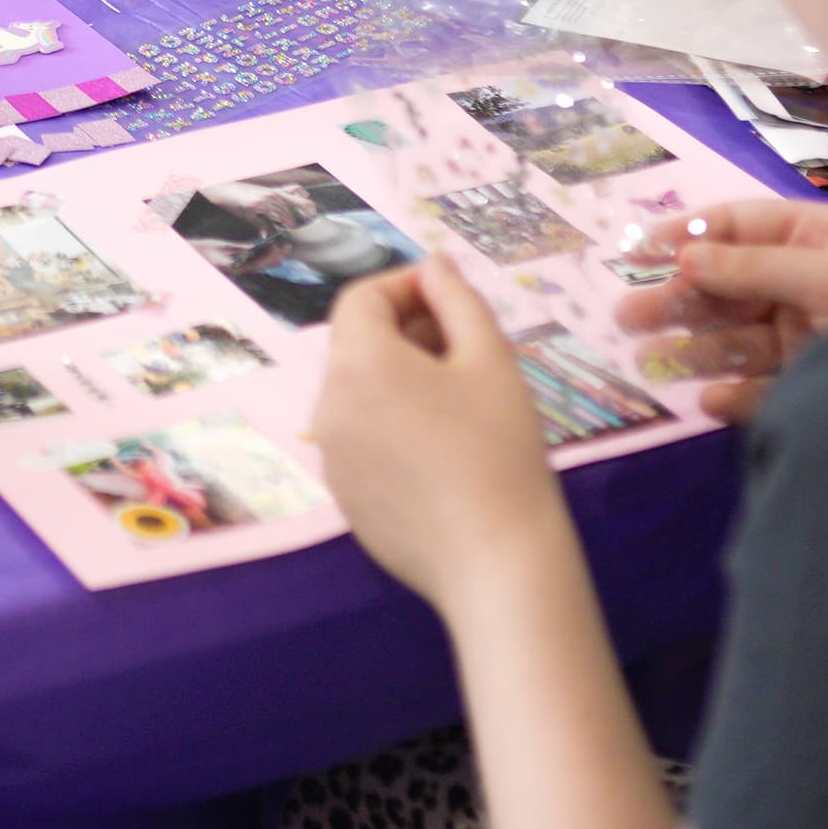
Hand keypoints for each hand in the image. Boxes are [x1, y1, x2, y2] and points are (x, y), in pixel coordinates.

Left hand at [310, 260, 575, 621]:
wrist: (498, 563)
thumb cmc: (501, 450)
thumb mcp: (490, 360)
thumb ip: (458, 299)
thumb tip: (434, 265)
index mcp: (358, 364)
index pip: (361, 299)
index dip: (405, 286)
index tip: (452, 299)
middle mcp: (327, 406)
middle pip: (356, 345)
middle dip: (405, 332)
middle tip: (466, 349)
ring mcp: (331, 458)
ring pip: (357, 393)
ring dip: (399, 379)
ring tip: (460, 400)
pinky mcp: (345, 499)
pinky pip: (361, 440)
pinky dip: (391, 425)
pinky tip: (443, 451)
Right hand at [610, 197, 827, 422]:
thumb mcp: (825, 276)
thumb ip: (754, 267)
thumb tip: (685, 256)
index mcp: (816, 239)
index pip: (739, 226)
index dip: (687, 234)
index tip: (638, 250)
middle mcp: (804, 283)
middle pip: (726, 285)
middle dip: (678, 298)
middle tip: (627, 316)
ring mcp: (805, 336)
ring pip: (734, 338)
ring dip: (691, 348)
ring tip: (648, 360)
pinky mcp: (808, 385)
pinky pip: (759, 387)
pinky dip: (733, 394)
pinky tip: (710, 399)